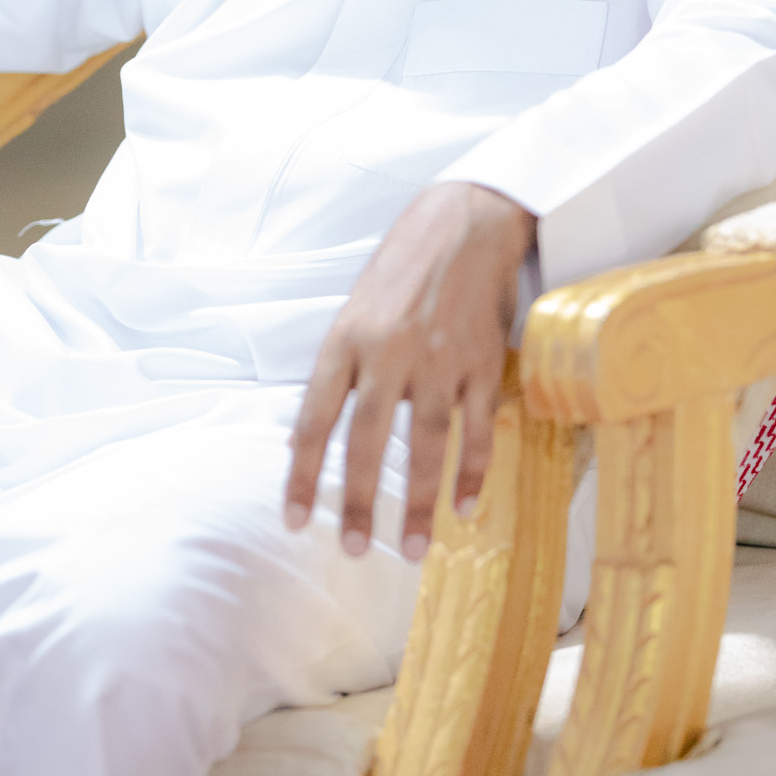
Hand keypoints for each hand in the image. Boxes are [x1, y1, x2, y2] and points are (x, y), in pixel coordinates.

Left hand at [284, 181, 535, 559]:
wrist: (463, 224)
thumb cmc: (401, 271)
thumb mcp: (352, 313)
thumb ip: (334, 374)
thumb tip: (300, 436)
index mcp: (345, 340)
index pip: (314, 420)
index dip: (302, 476)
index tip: (294, 521)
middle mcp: (388, 353)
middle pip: (367, 441)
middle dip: (360, 503)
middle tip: (355, 551)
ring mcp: (438, 359)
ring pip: (425, 443)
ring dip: (421, 503)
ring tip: (413, 549)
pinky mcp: (481, 361)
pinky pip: (476, 427)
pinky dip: (472, 471)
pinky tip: (467, 507)